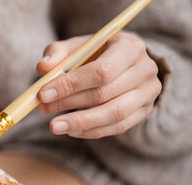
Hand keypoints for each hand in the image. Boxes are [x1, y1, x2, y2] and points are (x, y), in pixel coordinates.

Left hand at [36, 33, 161, 138]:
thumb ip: (58, 53)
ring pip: (113, 114)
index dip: (71, 84)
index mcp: (130, 47)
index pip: (101, 71)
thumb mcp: (77, 47)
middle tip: (42, 108)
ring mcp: (148, 92)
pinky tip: (70, 131)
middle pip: (105, 93)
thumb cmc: (96, 53)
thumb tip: (42, 68)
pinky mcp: (145, 111)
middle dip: (69, 103)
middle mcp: (145, 69)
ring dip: (80, 122)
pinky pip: (118, 127)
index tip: (43, 93)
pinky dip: (92, 131)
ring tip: (54, 126)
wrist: (123, 63)